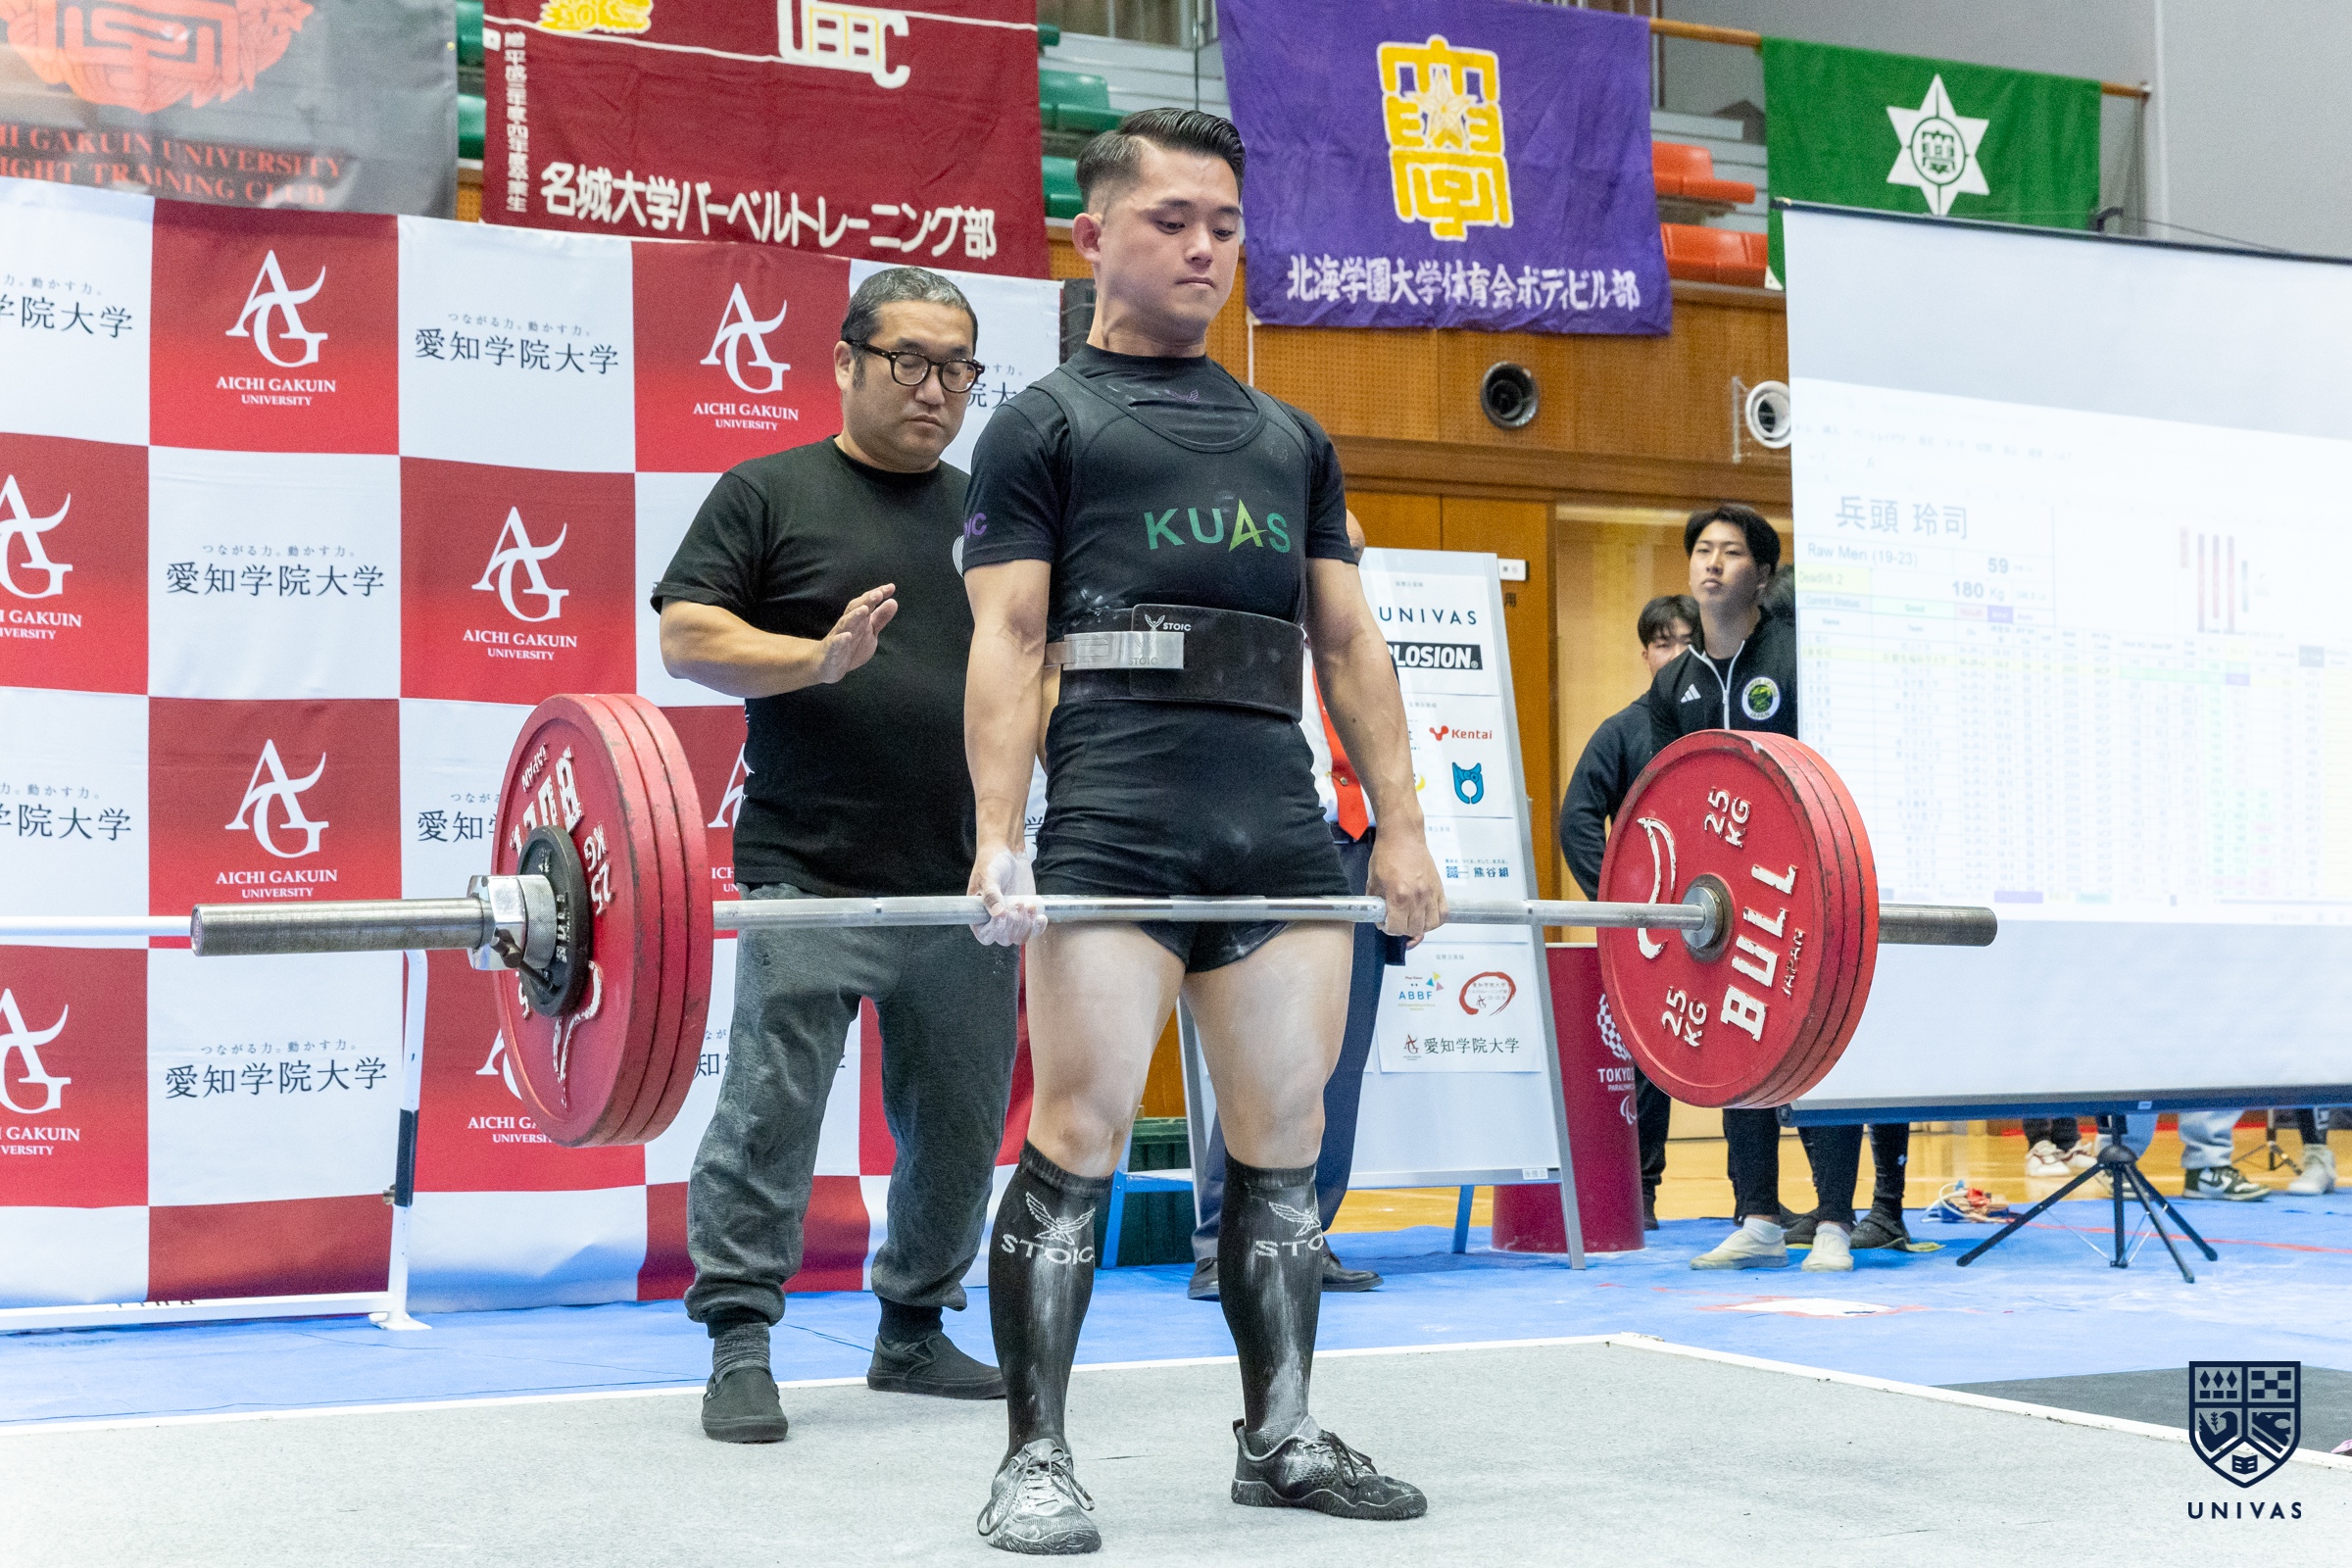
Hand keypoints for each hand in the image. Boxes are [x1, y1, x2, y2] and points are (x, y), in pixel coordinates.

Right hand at [814, 584, 898, 683]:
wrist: (827, 666)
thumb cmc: (850, 647)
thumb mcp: (869, 632)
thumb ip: (880, 618)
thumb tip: (893, 601)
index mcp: (857, 619)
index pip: (866, 603)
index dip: (877, 594)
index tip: (891, 587)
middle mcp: (847, 625)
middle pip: (855, 609)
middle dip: (866, 601)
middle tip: (879, 594)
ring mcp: (838, 637)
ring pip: (845, 623)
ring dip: (854, 616)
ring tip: (864, 609)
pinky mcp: (831, 651)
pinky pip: (835, 644)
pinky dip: (840, 640)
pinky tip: (847, 636)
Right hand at [969, 844, 1046, 945]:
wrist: (1007, 853)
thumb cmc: (991, 863)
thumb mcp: (988, 877)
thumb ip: (991, 895)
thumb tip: (998, 913)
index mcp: (978, 916)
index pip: (986, 936)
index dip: (995, 929)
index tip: (1004, 913)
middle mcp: (993, 922)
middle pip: (1005, 938)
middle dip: (1014, 923)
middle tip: (1018, 902)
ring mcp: (1011, 920)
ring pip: (1019, 937)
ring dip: (1027, 924)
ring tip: (1028, 904)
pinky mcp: (1025, 916)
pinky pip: (1032, 931)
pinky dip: (1038, 927)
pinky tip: (1041, 916)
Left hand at [1366, 829, 1445, 945]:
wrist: (1402, 837)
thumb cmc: (1387, 855)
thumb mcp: (1373, 881)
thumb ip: (1376, 903)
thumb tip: (1380, 918)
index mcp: (1398, 896)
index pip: (1396, 928)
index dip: (1388, 928)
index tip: (1385, 923)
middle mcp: (1417, 897)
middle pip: (1414, 929)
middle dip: (1402, 929)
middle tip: (1397, 921)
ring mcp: (1430, 893)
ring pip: (1430, 925)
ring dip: (1420, 927)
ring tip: (1411, 920)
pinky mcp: (1439, 889)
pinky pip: (1443, 914)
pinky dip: (1435, 920)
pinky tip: (1426, 917)